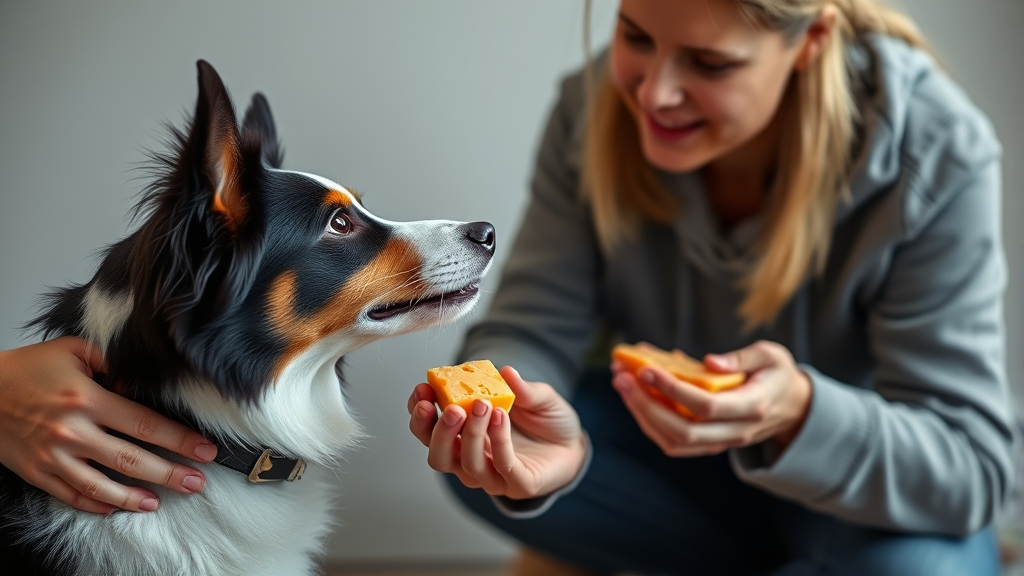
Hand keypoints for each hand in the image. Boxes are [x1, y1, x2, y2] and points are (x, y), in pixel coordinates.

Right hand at [0, 337, 217, 513]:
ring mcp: (54, 455)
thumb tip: (141, 384)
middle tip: (196, 482)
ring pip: (102, 485)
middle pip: (131, 459)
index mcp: (87, 399)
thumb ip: (112, 363)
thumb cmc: (28, 368)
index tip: (205, 449)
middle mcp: (72, 431)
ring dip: (134, 497)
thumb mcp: (74, 350)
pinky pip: (71, 494)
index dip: (179, 439)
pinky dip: (95, 504)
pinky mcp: (37, 472)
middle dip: (169, 472)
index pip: (145, 423)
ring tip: (160, 501)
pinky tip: (116, 508)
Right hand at [408, 366, 586, 499]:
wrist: (575, 445)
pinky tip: (501, 416)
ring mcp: (493, 475)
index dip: (419, 411)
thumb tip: (505, 371)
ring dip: (469, 434)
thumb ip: (521, 387)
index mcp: (462, 435)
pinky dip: (498, 440)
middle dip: (436, 430)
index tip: (422, 389)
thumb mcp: (536, 395)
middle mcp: (471, 458)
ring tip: (482, 405)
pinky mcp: (519, 485)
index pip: (428, 429)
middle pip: (437, 454)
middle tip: (449, 406)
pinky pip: (502, 466)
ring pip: (464, 464)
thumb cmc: (547, 421)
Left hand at [610, 340, 811, 457]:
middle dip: (646, 406)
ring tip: (622, 384)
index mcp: (752, 407)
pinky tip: (636, 395)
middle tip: (622, 378)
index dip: (673, 390)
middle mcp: (735, 431)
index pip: (705, 406)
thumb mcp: (771, 356)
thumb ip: (741, 358)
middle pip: (682, 431)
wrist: (792, 408)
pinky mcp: (709, 444)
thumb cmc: (778, 375)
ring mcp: (721, 442)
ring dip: (642, 415)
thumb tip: (708, 362)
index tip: (647, 370)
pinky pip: (674, 441)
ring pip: (673, 441)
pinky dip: (650, 421)